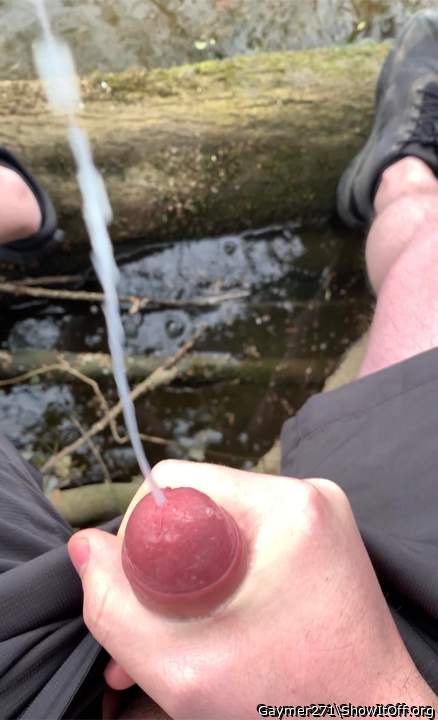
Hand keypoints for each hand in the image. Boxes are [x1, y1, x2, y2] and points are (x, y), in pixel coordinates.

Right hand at [69, 461, 433, 718]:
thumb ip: (114, 606)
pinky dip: (223, 577)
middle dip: (165, 566)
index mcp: (286, 508)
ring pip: (220, 526)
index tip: (143, 597)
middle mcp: (307, 495)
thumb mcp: (181, 667)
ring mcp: (319, 514)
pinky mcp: (320, 535)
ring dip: (191, 577)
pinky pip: (250, 540)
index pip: (176, 484)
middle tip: (152, 629)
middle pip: (198, 506)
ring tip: (173, 639)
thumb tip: (84, 546)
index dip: (141, 539)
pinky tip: (210, 624)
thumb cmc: (291, 706)